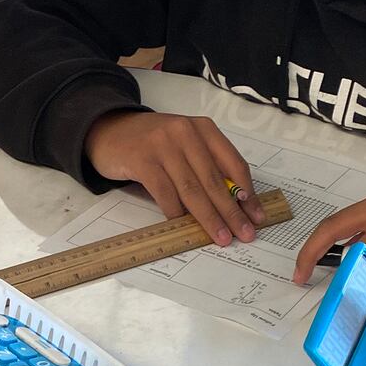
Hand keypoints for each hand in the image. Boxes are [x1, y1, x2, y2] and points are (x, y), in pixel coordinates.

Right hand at [83, 110, 266, 245]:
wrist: (109, 131)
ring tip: (219, 236)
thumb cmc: (151, 144)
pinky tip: (182, 226)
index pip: (234, 163)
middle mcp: (186, 132)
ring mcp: (163, 145)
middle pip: (215, 180)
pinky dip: (175, 212)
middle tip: (244, 234)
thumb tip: (231, 205)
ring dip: (208, 217)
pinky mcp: (142, 159)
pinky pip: (165, 192)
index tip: (256, 216)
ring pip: (192, 189)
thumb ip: (204, 166)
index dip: (248, 192)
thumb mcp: (183, 146)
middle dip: (232, 211)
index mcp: (203, 129)